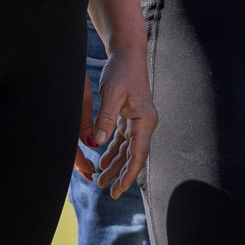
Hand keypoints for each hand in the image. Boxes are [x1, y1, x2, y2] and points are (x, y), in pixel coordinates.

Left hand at [80, 48, 156, 194]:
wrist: (127, 53)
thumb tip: (99, 143)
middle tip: (107, 192)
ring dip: (115, 165)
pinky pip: (122, 139)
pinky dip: (113, 151)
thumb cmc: (121, 70)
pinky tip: (103, 160)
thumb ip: (106, 119)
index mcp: (145, 120)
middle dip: (121, 174)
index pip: (138, 155)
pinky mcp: (129, 116)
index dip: (128, 174)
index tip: (118, 190)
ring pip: (127, 150)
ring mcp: (137, 120)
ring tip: (101, 180)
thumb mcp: (111, 94)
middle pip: (133, 156)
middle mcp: (144, 123)